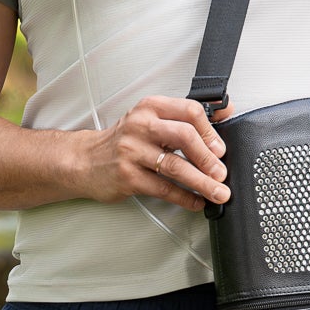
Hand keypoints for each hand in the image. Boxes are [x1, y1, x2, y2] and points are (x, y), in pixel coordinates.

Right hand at [73, 95, 230, 210]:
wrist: (84, 160)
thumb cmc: (122, 141)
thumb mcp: (151, 119)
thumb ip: (184, 117)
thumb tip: (225, 112)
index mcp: (151, 108)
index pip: (189, 111)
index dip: (210, 132)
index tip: (220, 149)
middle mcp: (141, 126)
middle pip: (184, 136)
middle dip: (208, 158)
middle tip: (221, 172)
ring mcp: (132, 152)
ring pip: (175, 166)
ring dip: (202, 182)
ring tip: (217, 191)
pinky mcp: (128, 177)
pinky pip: (163, 189)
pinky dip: (184, 197)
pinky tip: (195, 201)